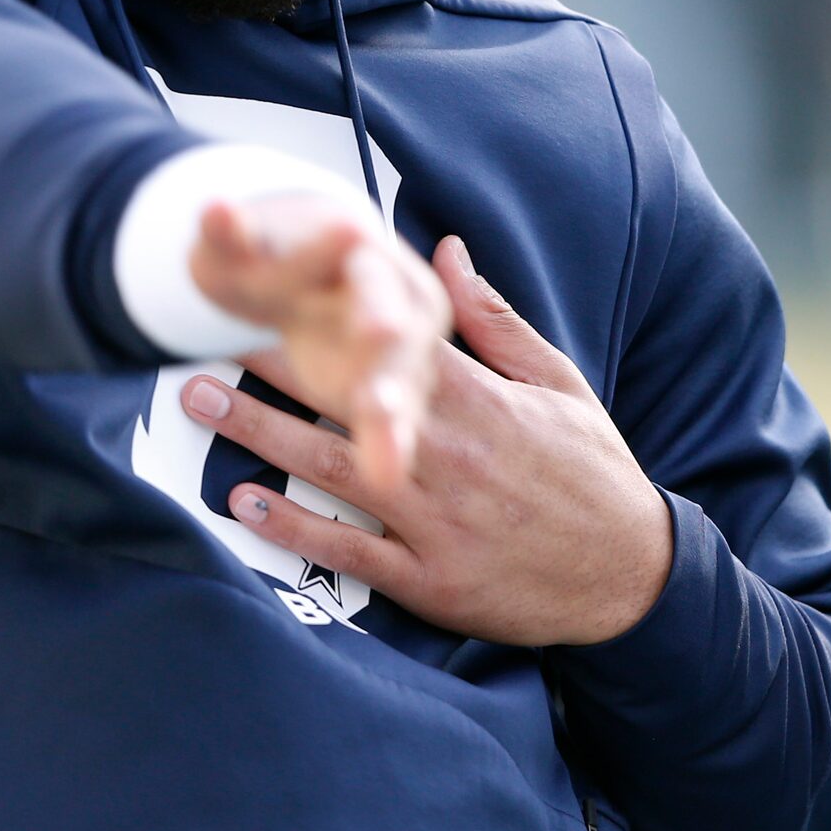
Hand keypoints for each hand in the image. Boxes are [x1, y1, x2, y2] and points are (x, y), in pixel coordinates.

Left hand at [182, 236, 673, 647]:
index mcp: (478, 402)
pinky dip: (296, 529)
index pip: (384, 342)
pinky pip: (351, 552)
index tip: (269, 284)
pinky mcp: (430, 579)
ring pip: (331, 470)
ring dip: (259, 436)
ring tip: (201, 404)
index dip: (322, 310)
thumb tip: (443, 252)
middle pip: (340, 400)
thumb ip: (492, 319)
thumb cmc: (592, 472)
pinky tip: (245, 506)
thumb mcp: (557, 380)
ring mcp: (434, 520)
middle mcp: (447, 456)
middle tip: (200, 337)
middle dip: (267, 367)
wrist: (630, 576)